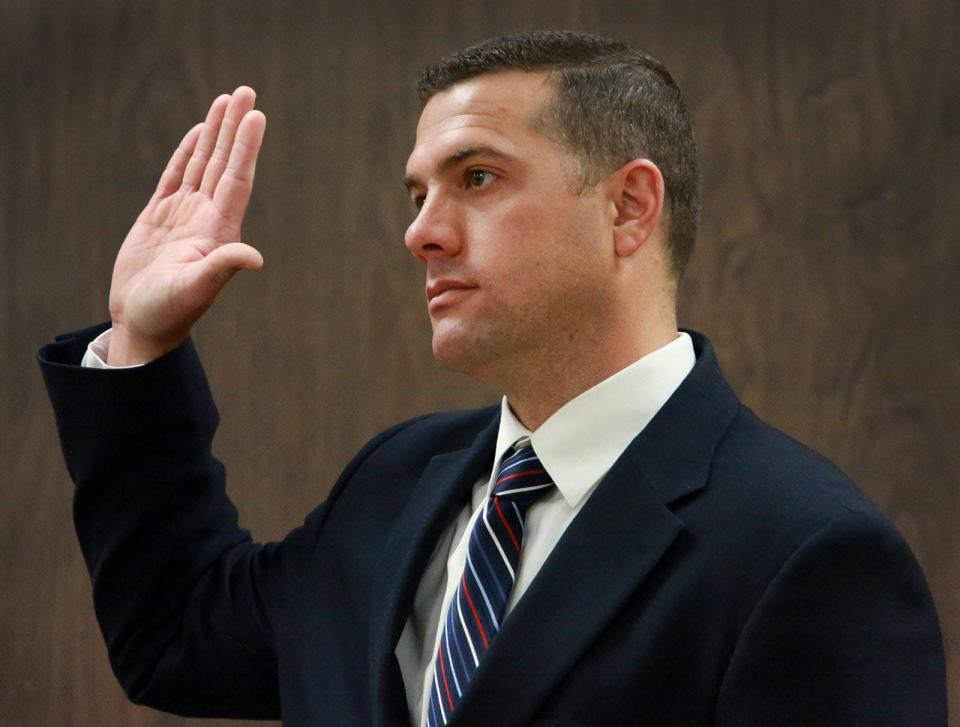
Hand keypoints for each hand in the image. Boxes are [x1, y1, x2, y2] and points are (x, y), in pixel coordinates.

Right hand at [107, 86, 266, 364]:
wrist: (142, 325)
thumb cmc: (169, 313)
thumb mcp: (196, 289)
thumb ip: (222, 267)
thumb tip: (255, 258)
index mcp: (219, 231)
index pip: (236, 179)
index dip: (245, 147)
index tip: (256, 116)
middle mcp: (206, 218)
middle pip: (224, 163)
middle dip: (234, 127)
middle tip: (245, 91)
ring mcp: (183, 216)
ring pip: (202, 164)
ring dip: (215, 133)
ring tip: (226, 101)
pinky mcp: (159, 218)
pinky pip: (176, 176)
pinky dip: (186, 153)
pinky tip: (199, 134)